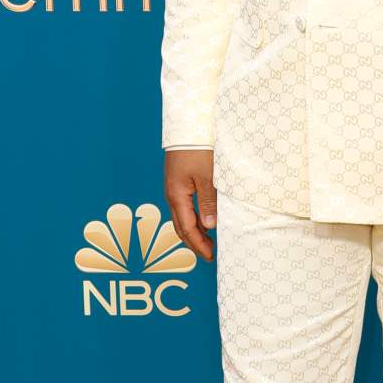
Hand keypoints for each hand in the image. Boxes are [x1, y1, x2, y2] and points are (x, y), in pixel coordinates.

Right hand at [164, 149, 216, 263]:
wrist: (187, 125)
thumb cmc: (197, 148)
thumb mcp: (207, 176)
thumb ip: (209, 202)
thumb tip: (210, 226)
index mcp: (177, 195)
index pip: (187, 229)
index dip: (198, 245)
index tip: (210, 256)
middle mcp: (172, 194)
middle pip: (181, 226)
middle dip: (194, 242)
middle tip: (209, 253)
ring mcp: (174, 187)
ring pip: (182, 216)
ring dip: (194, 230)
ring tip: (210, 239)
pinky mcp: (179, 180)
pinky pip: (185, 205)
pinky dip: (194, 217)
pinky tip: (206, 218)